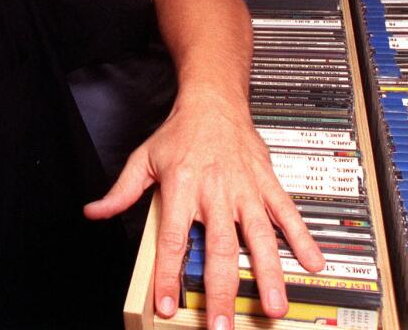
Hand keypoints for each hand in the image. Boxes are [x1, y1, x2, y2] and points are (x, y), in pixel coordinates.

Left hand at [84, 88, 324, 329]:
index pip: (174, 241)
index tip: (168, 305)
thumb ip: (121, 192)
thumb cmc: (180, 131)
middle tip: (224, 325)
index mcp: (183, 188)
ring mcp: (245, 189)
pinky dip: (302, 238)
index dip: (170, 276)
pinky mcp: (267, 183)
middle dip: (221, 291)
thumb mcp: (143, 158)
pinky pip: (287, 213)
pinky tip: (313, 263)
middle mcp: (216, 191)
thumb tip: (95, 212)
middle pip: (219, 249)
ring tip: (274, 305)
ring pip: (258, 236)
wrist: (214, 100)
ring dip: (268, 273)